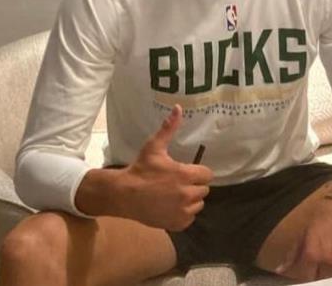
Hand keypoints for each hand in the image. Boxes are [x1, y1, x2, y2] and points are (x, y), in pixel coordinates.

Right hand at [118, 104, 213, 230]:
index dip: (198, 172)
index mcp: (184, 174)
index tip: (187, 171)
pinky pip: (190, 217)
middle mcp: (187, 193)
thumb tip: (178, 108)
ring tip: (175, 194)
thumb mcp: (154, 147)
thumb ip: (168, 128)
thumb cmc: (140, 169)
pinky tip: (171, 206)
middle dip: (194, 184)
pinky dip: (183, 213)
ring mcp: (183, 210)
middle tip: (178, 182)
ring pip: (198, 204)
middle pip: (204, 189)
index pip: (207, 174)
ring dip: (191, 199)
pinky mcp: (178, 223)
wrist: (124, 195)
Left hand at [275, 196, 331, 285]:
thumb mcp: (305, 230)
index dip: (305, 278)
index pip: (305, 279)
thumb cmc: (326, 212)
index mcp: (312, 254)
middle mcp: (330, 262)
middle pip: (322, 283)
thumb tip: (281, 270)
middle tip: (319, 271)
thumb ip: (293, 253)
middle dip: (319, 278)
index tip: (306, 274)